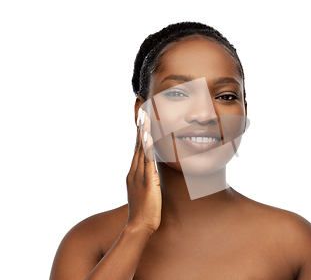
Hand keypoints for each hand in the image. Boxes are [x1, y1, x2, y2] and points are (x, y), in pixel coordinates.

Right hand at [125, 108, 161, 232]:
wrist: (139, 226)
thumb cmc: (145, 211)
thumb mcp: (146, 191)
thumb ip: (148, 181)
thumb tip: (153, 175)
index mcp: (134, 173)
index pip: (137, 148)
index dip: (139, 132)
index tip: (141, 118)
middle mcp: (134, 171)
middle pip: (137, 144)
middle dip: (139, 126)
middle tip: (141, 108)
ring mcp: (139, 175)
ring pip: (141, 149)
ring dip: (143, 131)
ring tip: (144, 115)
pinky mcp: (147, 180)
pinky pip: (147, 161)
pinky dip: (147, 147)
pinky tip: (149, 136)